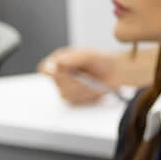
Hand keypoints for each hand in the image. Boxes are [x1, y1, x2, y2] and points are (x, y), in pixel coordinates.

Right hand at [39, 46, 157, 104]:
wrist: (116, 73)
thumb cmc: (101, 61)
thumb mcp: (89, 56)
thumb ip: (73, 59)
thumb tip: (57, 63)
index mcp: (59, 60)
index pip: (45, 68)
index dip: (53, 73)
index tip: (69, 73)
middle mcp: (59, 74)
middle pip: (57, 84)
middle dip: (76, 83)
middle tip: (90, 78)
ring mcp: (65, 88)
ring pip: (67, 95)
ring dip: (84, 91)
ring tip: (95, 84)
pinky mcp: (73, 99)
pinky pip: (76, 103)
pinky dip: (88, 97)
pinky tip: (95, 91)